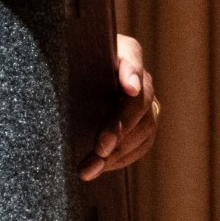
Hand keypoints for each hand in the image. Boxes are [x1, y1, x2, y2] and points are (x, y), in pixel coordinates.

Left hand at [79, 34, 157, 180]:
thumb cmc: (72, 64)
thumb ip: (74, 58)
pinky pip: (142, 145)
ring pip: (144, 129)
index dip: (132, 73)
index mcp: (124, 52)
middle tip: (99, 148)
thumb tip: (94, 74)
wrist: (79, 77)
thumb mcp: (72, 56)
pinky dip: (122, 159)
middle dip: (120, 128)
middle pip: (139, 103)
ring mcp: (147, 103)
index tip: (129, 88)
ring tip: (90, 168)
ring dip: (118, 152)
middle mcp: (141, 78)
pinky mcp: (145, 125)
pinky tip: (100, 167)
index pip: (131, 58)